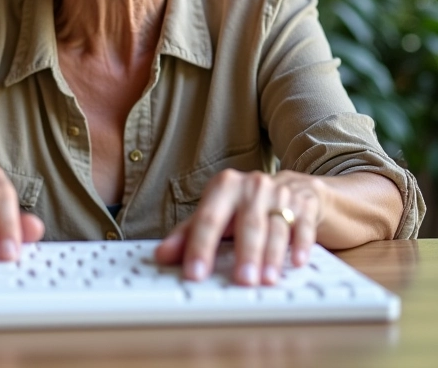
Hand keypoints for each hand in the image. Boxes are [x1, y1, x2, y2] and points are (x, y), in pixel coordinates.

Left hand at [155, 169, 322, 285]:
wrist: (291, 186)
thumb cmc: (244, 205)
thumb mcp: (216, 212)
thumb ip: (188, 233)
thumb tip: (161, 256)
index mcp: (225, 186)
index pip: (209, 218)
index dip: (200, 246)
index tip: (195, 272)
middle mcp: (252, 186)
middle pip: (247, 223)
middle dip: (245, 253)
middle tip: (241, 280)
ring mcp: (280, 194)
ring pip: (276, 227)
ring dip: (272, 255)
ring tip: (266, 280)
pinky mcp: (304, 206)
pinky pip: (303, 227)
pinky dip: (301, 245)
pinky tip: (298, 262)